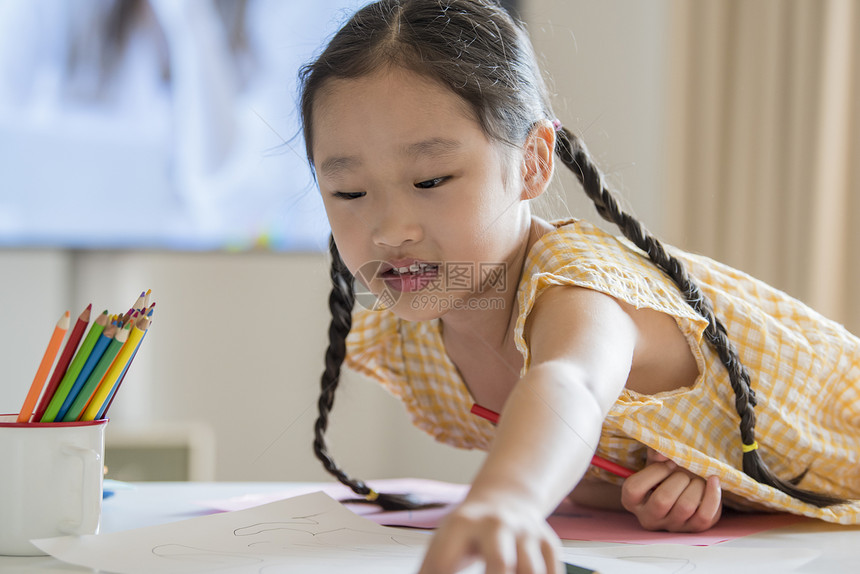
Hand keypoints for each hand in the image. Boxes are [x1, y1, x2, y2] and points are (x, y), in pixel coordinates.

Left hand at [417, 499, 562, 573]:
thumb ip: (431, 570)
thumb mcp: (442, 545)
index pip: (447, 562)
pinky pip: (552, 569)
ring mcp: (525, 533)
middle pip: (499, 561)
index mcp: (461, 524)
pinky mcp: (547, 542)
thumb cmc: (466, 533)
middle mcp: (496, 525)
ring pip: (532, 568)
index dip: (442, 572)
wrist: (504, 499)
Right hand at [621, 450, 721, 531]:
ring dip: (696, 485)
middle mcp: (649, 518)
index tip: (669, 463)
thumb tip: (662, 453)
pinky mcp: (694, 529)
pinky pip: (705, 515)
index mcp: (632, 501)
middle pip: (662, 500)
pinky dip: (712, 495)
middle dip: (678, 479)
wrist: (685, 488)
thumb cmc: (666, 474)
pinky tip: (713, 480)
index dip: (654, 472)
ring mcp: (672, 526)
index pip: (634, 489)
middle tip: (684, 473)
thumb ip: (656, 452)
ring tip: (696, 479)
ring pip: (685, 507)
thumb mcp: (655, 462)